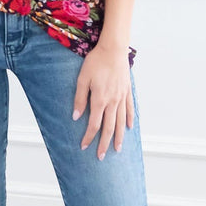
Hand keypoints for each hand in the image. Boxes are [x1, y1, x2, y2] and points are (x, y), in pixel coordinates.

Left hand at [72, 42, 134, 158]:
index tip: (84, 146)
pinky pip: (129, 108)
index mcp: (100, 99)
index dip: (88, 137)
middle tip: (101, 156)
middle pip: (109, 128)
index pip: (94, 124)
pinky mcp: (127, 90)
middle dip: (104, 144)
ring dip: (119, 137)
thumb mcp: (82, 79)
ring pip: (121, 122)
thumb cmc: (96, 62)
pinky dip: (129, 119)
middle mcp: (113, 101)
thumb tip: (76, 117)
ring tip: (117, 149)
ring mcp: (122, 97)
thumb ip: (79, 99)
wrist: (113, 49)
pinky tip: (129, 128)